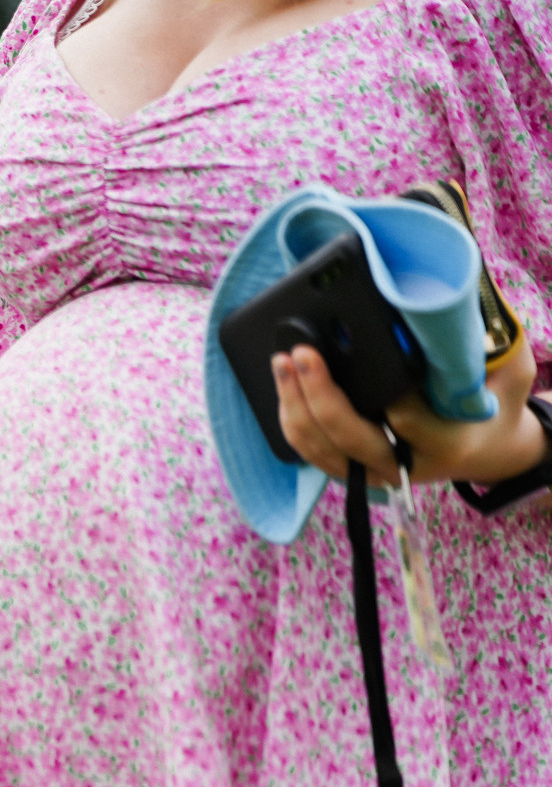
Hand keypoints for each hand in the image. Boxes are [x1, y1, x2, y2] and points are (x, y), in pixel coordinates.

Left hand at [273, 327, 546, 484]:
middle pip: (348, 436)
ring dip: (293, 403)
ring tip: (281, 361)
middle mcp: (404, 465)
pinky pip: (310, 449)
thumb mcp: (504, 372)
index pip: (405, 419)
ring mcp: (372, 472)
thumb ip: (474, 350)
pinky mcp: (349, 470)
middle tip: (301, 353)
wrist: (484, 447)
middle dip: (319, 394)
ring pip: (318, 446)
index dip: (385, 395)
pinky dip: (292, 416)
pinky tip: (284, 384)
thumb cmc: (493, 401)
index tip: (367, 359)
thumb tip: (434, 313)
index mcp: (448, 444)